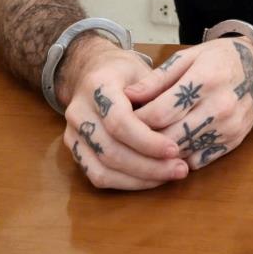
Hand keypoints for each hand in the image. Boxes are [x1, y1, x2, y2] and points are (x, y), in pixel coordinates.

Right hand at [61, 39, 189, 189]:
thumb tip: (176, 124)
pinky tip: (150, 179)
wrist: (92, 71)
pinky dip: (125, 183)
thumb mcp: (144, 70)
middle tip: (180, 169)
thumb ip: (157, 93)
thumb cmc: (125, 72)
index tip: (174, 149)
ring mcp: (72, 133)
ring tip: (169, 175)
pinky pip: (97, 176)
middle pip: (110, 150)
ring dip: (139, 179)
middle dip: (148, 166)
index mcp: (97, 85)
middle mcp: (78, 111)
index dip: (147, 140)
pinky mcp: (74, 150)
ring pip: (102, 170)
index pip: (118, 121)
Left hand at [124, 38, 252, 169]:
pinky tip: (169, 149)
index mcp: (205, 79)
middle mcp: (219, 106)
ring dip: (160, 153)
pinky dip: (180, 158)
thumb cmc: (221, 58)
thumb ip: (157, 78)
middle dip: (143, 141)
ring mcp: (228, 127)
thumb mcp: (189, 57)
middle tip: (126, 137)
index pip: (160, 112)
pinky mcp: (233, 141)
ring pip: (182, 152)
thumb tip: (128, 96)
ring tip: (143, 144)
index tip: (121, 120)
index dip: (136, 120)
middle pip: (170, 137)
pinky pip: (198, 159)